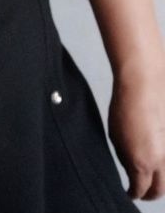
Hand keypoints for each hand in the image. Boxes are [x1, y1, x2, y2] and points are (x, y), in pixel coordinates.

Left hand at [108, 66, 164, 199]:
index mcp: (143, 163)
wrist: (145, 83)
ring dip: (161, 180)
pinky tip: (157, 157)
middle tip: (142, 191)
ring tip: (151, 176)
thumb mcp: (116, 137)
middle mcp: (163, 161)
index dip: (134, 193)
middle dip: (150, 194)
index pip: (141, 190)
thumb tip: (131, 169)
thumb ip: (125, 158)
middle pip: (161, 190)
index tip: (129, 192)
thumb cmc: (125, 107)